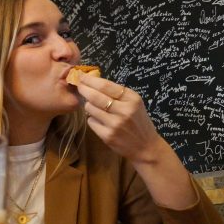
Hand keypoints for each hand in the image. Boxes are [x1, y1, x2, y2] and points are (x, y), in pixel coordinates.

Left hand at [76, 74, 197, 208]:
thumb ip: (118, 94)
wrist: (145, 147)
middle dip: (84, 89)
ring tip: (93, 106)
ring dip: (88, 105)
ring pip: (90, 109)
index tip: (82, 76)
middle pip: (95, 96)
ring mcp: (115, 124)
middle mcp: (124, 110)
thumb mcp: (134, 104)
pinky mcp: (107, 136)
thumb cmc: (138, 122)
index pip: (106, 85)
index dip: (91, 80)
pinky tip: (99, 120)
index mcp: (132, 99)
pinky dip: (92, 119)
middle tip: (78, 85)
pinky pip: (91, 122)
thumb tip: (95, 82)